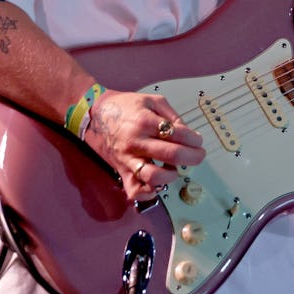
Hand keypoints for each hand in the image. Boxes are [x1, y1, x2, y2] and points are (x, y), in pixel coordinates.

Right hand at [84, 90, 206, 200]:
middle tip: (198, 155)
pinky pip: (135, 190)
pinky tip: (158, 184)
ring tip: (176, 169)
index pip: (178, 134)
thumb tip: (187, 133)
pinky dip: (149, 193)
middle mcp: (137, 142)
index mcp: (145, 122)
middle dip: (193, 157)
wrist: (96, 115)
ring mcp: (128, 159)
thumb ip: (172, 116)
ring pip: (154, 176)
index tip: (198, 140)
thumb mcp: (152, 100)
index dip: (194, 139)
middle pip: (172, 155)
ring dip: (172, 175)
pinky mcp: (122, 171)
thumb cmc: (125, 107)